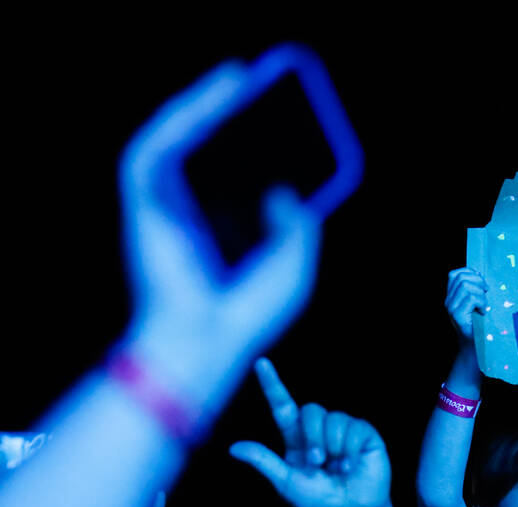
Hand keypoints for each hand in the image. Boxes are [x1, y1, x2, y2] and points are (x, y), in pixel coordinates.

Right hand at [121, 62, 321, 401]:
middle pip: (212, 154)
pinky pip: (152, 151)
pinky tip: (207, 102)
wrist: (205, 339)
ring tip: (238, 79)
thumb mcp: (293, 266)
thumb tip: (288, 191)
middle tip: (262, 87)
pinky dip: (176, 122)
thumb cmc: (248, 315)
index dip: (264, 148)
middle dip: (234, 117)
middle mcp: (196, 219)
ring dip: (203, 106)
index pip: (245, 180)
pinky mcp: (144, 206)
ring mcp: (168, 211)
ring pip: (179, 143)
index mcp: (230, 237)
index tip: (293, 122)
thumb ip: (297, 226)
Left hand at [230, 358, 391, 506]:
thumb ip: (264, 462)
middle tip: (317, 463)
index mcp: (297, 439)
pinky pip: (354, 428)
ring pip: (333, 418)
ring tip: (337, 468)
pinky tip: (351, 465)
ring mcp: (343, 430)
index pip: (283, 407)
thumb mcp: (287, 484)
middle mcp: (319, 430)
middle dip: (313, 437)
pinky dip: (349, 449)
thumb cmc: (320, 501)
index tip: (261, 363)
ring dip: (332, 446)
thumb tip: (233, 447)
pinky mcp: (364, 434)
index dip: (273, 384)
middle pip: (310, 410)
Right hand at [445, 267, 487, 350]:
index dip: (469, 272)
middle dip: (478, 281)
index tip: (481, 281)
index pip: (454, 274)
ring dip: (480, 294)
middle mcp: (448, 301)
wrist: (474, 348)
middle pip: (461, 278)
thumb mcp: (476, 304)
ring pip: (466, 287)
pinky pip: (471, 298)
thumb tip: (480, 275)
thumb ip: (474, 290)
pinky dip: (481, 303)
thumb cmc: (479, 326)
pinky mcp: (457, 315)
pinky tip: (483, 312)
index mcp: (451, 297)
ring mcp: (451, 308)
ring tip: (484, 305)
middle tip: (486, 292)